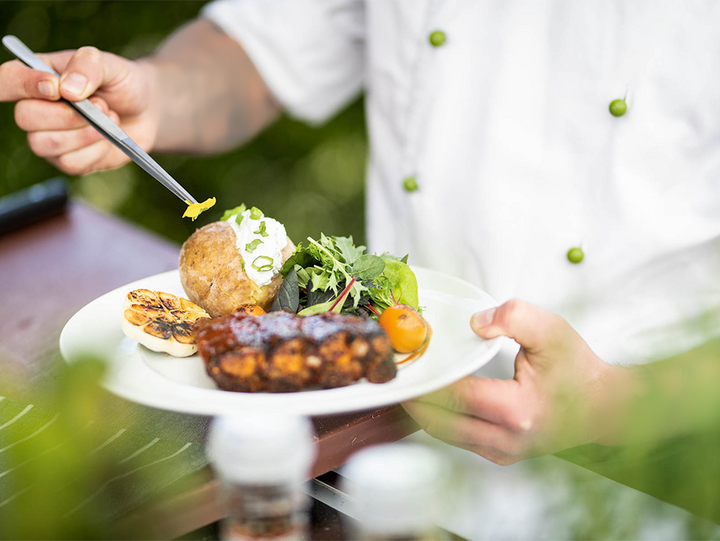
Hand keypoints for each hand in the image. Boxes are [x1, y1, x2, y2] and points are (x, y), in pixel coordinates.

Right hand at [0, 46, 157, 174]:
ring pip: (45, 144)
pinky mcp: (68, 160)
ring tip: (108, 119)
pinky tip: (108, 138)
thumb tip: (66, 88)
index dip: (23, 85)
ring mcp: (49, 137)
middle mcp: (36, 108)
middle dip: (66, 115)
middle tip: (101, 106)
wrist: (147, 111)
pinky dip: (95, 151)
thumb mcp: (111, 65)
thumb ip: (88, 65)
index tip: (55, 87)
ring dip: (83, 134)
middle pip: (25, 117)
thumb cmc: (122, 83)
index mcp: (37, 76)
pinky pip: (70, 163)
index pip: (8, 79)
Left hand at [404, 299, 632, 463]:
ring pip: (444, 434)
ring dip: (423, 410)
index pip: (454, 396)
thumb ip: (513, 317)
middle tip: (398, 373)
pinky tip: (434, 397)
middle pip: (439, 421)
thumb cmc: (578, 370)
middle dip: (414, 397)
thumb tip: (476, 324)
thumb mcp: (552, 330)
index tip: (408, 361)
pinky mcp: (501, 455)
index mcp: (517, 411)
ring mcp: (503, 453)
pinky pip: (458, 438)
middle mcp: (507, 440)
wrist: (605, 406)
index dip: (427, 379)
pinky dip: (440, 418)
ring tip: (410, 382)